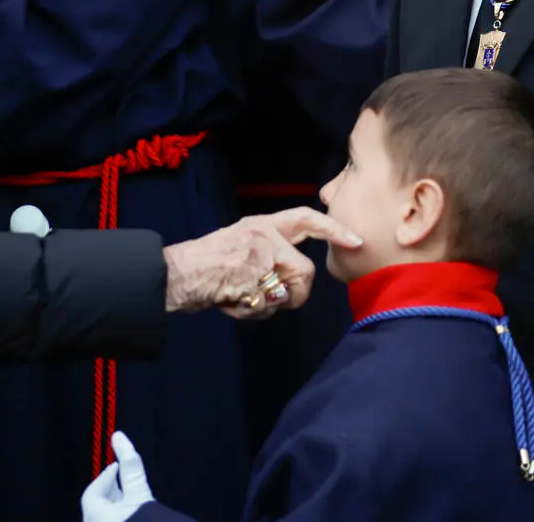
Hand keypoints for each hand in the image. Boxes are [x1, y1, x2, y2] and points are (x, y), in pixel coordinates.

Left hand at [81, 431, 153, 521]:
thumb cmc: (139, 520)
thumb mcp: (138, 493)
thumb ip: (130, 465)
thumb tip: (118, 434)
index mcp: (93, 513)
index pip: (93, 491)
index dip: (107, 477)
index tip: (117, 467)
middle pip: (98, 506)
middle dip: (111, 493)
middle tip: (124, 483)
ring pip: (104, 516)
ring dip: (115, 508)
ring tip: (130, 500)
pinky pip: (110, 521)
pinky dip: (119, 518)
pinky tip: (131, 516)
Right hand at [162, 207, 361, 318]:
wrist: (177, 273)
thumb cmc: (206, 264)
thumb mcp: (241, 241)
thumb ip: (269, 251)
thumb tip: (293, 276)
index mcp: (262, 224)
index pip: (306, 219)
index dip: (333, 228)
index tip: (356, 240)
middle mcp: (263, 236)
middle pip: (303, 270)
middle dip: (296, 293)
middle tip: (275, 299)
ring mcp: (257, 256)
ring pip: (287, 293)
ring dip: (271, 305)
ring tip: (244, 299)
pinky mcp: (250, 277)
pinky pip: (268, 307)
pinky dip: (254, 313)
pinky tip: (234, 303)